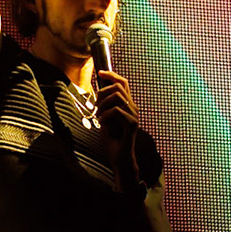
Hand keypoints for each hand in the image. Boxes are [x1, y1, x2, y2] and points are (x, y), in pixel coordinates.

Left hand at [94, 69, 141, 187]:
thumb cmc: (112, 140)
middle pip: (119, 86)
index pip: (123, 83)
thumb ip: (105, 106)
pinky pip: (117, 110)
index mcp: (128, 105)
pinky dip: (105, 115)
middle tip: (95, 106)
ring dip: (103, 104)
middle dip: (103, 92)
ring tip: (98, 116)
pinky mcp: (132, 124)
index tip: (100, 73)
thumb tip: (97, 91)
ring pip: (118, 96)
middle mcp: (133, 108)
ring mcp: (134, 116)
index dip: (112, 75)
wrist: (120, 158)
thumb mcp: (105, 118)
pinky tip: (101, 123)